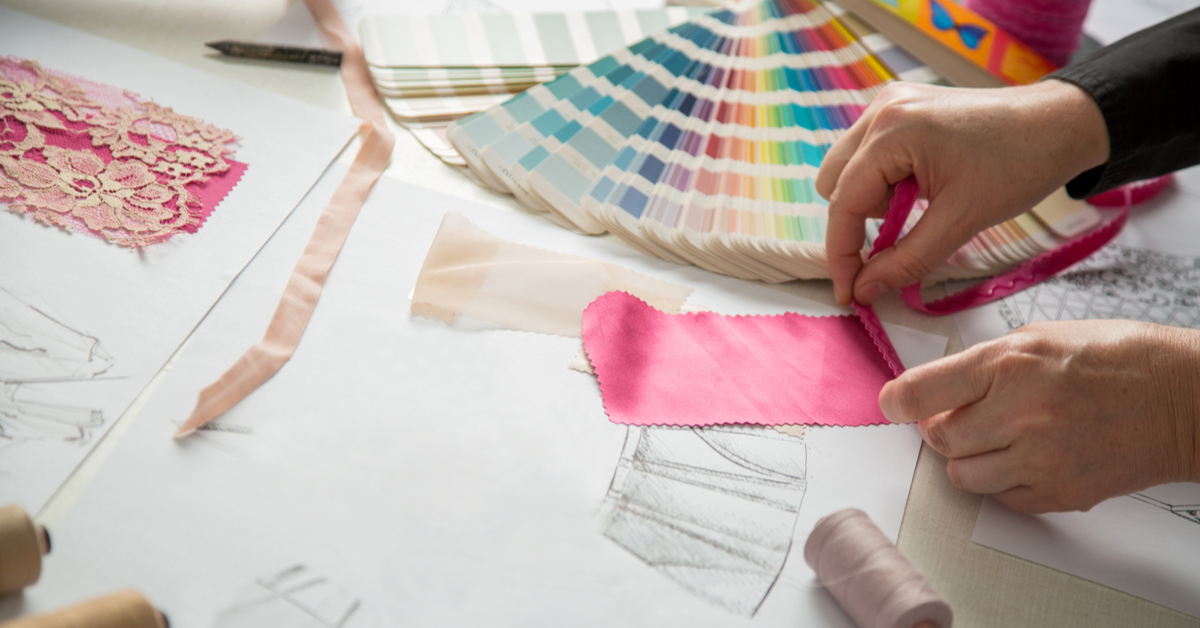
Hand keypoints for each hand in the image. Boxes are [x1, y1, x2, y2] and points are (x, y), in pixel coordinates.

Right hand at [815, 80, 1109, 305]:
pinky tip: (919, 186)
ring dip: (871, 199)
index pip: (842, 203)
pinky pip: (868, 154)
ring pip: (847, 169)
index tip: (849, 293)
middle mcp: (882, 110)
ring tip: (918, 203)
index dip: (842, 254)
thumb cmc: (1019, 166)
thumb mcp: (960, 222)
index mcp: (892, 131)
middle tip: (905, 229)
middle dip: (860, 219)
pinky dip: (883, 181)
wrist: (1061, 123)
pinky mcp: (900, 108)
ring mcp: (889, 104)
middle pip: (833, 183)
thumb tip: (864, 291)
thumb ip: (906, 260)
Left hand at [879, 320, 1199, 512]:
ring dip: (968, 458)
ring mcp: (1040, 459)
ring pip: (963, 475)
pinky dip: (1003, 480)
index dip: (897, 400)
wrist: (1182, 399)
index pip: (921, 392)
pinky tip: (1026, 455)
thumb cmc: (1117, 358)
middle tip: (961, 415)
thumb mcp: (1040, 338)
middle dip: (940, 428)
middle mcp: (1019, 413)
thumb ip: (984, 364)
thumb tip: (938, 388)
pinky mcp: (1059, 493)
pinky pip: (1001, 498)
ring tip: (996, 437)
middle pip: (938, 439)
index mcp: (1009, 364)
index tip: (890, 403)